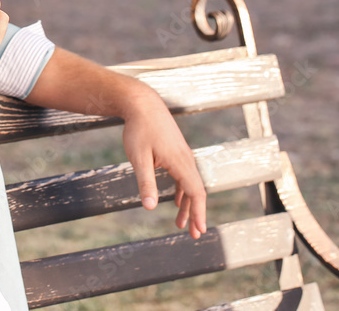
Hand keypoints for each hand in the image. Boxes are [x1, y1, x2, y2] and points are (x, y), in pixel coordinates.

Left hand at [121, 87, 207, 238]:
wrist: (142, 103)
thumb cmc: (139, 129)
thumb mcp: (139, 158)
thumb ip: (145, 182)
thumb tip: (149, 207)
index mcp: (180, 162)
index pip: (195, 193)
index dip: (199, 213)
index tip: (199, 230)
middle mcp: (186, 159)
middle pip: (196, 191)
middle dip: (196, 214)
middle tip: (194, 235)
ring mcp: (182, 155)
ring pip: (190, 185)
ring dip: (188, 205)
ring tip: (181, 224)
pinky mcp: (176, 152)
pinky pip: (184, 176)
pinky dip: (183, 192)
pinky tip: (178, 202)